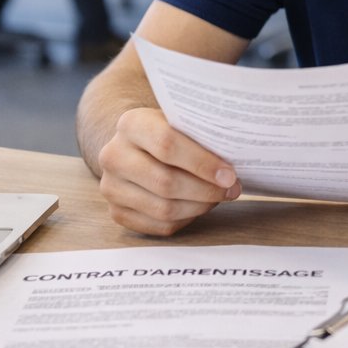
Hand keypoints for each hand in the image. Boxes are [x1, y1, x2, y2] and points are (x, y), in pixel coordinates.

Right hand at [96, 107, 240, 235]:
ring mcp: (110, 187)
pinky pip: (159, 225)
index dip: (202, 163)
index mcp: (131, 124)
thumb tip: (236, 161)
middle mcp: (113, 155)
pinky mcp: (116, 212)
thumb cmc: (170, 132)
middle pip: (165, 182)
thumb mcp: (182, 122)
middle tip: (232, 190)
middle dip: (206, 190)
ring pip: (164, 208)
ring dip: (199, 207)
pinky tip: (199, 206)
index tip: (230, 175)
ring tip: (218, 197)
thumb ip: (201, 135)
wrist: (137, 145)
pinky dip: (186, 220)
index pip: (167, 144)